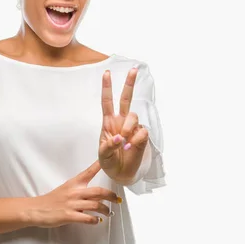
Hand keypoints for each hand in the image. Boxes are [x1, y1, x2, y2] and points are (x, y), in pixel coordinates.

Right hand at [33, 160, 121, 227]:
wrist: (36, 209)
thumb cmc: (52, 200)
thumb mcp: (66, 189)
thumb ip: (80, 190)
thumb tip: (95, 196)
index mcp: (74, 183)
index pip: (89, 172)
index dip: (99, 165)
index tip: (108, 160)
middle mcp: (74, 192)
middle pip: (98, 191)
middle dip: (111, 196)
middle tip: (118, 200)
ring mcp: (72, 204)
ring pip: (95, 205)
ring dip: (105, 210)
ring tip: (109, 213)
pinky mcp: (68, 215)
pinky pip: (86, 218)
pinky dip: (94, 220)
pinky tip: (96, 221)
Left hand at [98, 67, 149, 182]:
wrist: (120, 174)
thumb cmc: (109, 162)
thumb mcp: (103, 155)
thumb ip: (109, 145)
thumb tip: (120, 137)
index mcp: (108, 122)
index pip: (107, 101)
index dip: (107, 87)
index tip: (106, 73)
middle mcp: (121, 121)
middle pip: (126, 99)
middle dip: (129, 84)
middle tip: (134, 69)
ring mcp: (132, 128)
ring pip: (133, 116)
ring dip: (128, 128)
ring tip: (124, 143)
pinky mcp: (142, 136)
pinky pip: (142, 132)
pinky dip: (136, 139)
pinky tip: (131, 147)